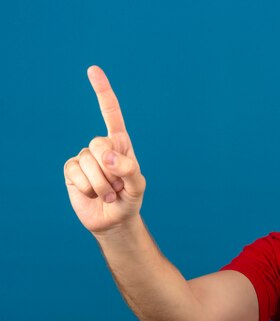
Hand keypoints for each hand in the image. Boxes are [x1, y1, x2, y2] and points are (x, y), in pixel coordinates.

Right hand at [64, 66, 145, 233]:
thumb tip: (107, 157)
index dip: (102, 92)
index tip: (92, 70)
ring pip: (87, 163)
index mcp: (120, 143)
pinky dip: (88, 188)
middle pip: (98, 144)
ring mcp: (84, 158)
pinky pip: (75, 174)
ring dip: (101, 184)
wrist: (114, 220)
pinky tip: (93, 194)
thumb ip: (128, 169)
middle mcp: (101, 147)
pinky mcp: (71, 171)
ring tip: (108, 192)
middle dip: (109, 169)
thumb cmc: (130, 199)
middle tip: (117, 185)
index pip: (111, 114)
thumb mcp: (137, 185)